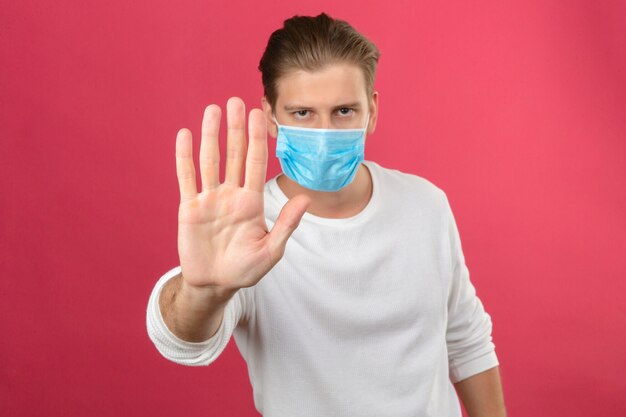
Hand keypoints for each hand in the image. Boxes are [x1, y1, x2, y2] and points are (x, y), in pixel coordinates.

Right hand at [175, 97, 309, 294]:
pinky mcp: (189, 208)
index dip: (257, 138)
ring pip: (210, 160)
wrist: (216, 284)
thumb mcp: (271, 250)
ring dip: (210, 135)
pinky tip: (185, 135)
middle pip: (234, 154)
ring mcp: (209, 199)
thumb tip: (306, 199)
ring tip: (212, 110)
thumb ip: (286, 224)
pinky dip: (185, 157)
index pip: (255, 162)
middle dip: (236, 128)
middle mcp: (231, 195)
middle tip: (235, 101)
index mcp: (251, 201)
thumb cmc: (246, 270)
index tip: (259, 113)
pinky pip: (187, 178)